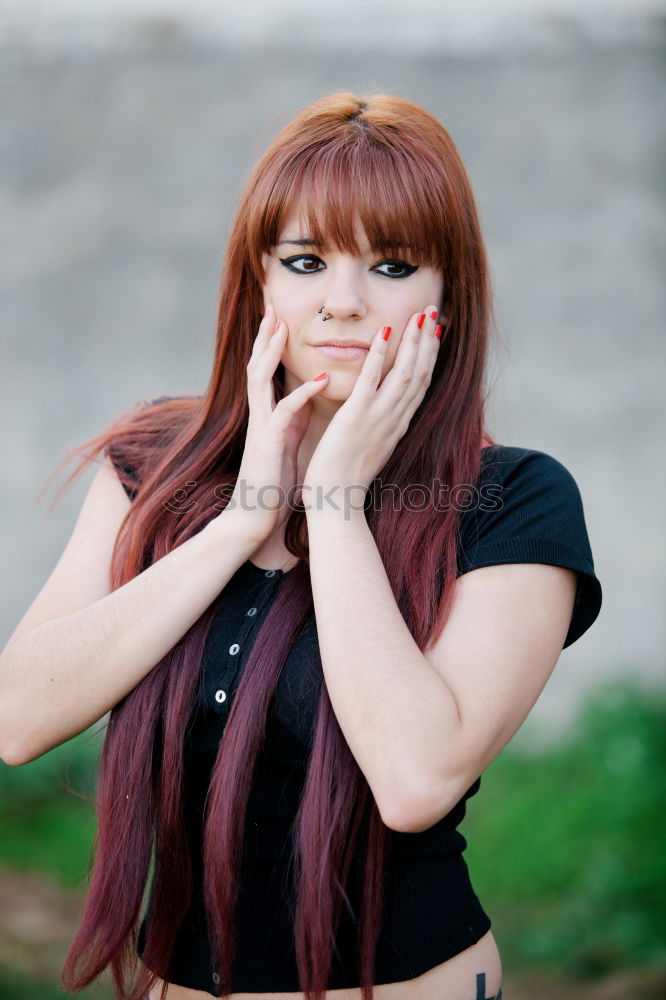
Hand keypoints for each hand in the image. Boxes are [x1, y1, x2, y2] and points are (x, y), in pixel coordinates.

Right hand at [221, 304, 328, 542]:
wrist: (256, 516)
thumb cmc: (274, 482)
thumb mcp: (288, 440)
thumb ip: (295, 415)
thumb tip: (307, 392)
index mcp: (269, 412)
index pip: (267, 368)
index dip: (271, 342)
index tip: (279, 315)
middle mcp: (261, 414)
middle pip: (257, 363)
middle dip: (264, 335)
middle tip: (271, 306)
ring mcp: (261, 426)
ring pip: (259, 378)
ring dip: (271, 352)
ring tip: (283, 328)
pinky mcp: (268, 443)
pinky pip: (284, 411)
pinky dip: (303, 393)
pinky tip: (320, 379)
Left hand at [301, 306, 442, 516]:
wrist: (337, 502)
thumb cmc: (346, 480)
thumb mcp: (371, 449)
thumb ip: (379, 430)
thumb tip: (384, 418)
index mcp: (398, 426)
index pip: (421, 385)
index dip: (430, 356)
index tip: (435, 333)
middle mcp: (395, 419)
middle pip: (421, 373)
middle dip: (428, 340)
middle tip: (434, 311)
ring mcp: (379, 417)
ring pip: (405, 371)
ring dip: (414, 340)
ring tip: (420, 313)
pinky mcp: (357, 417)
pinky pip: (372, 379)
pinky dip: (381, 353)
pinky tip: (385, 330)